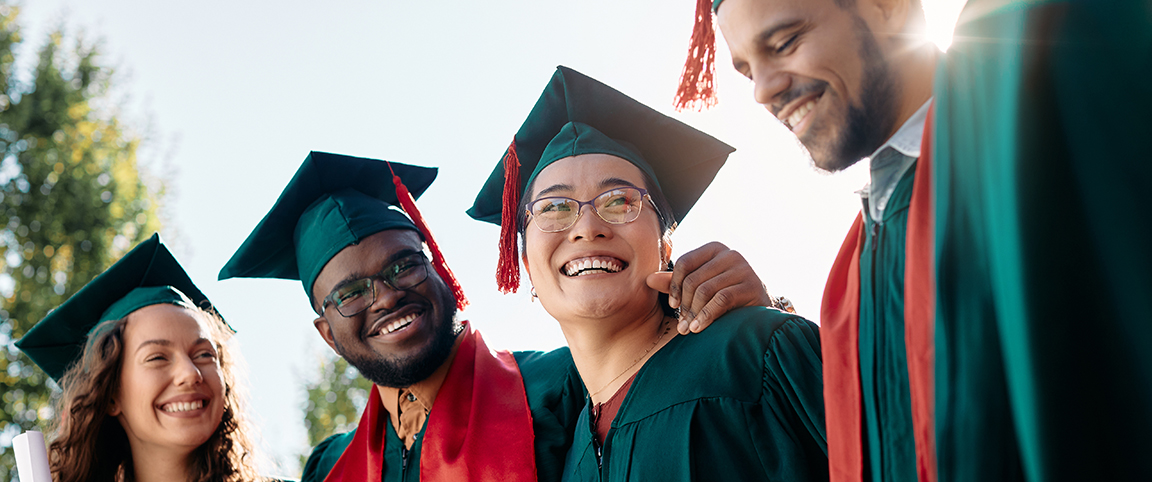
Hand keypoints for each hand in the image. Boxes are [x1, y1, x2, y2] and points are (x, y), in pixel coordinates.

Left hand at [646, 242, 773, 334]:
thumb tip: (648, 279)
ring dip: (693, 314)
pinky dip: (706, 316)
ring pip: (706, 290)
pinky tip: (699, 328)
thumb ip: (675, 283)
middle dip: (685, 305)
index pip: (685, 262)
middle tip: (681, 325)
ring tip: (688, 330)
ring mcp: (744, 268)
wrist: (759, 313)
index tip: (672, 305)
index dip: (674, 285)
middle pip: (694, 279)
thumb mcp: (699, 288)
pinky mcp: (752, 286)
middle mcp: (731, 254)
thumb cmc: (725, 298)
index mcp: (715, 249)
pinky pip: (721, 300)